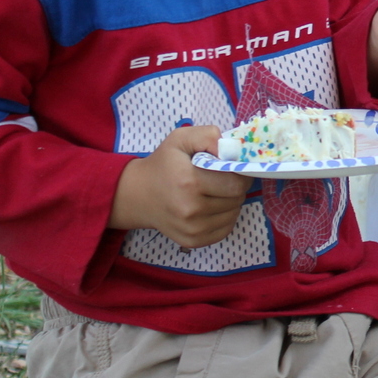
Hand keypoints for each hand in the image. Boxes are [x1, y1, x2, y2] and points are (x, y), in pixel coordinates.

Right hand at [109, 125, 251, 248]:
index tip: (233, 168)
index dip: (240, 173)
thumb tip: (231, 149)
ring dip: (231, 202)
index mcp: (189, 182)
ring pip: (233, 215)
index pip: (235, 183)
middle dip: (236, 187)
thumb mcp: (181, 138)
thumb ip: (208, 136)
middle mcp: (191, 209)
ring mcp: (191, 229)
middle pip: (236, 199)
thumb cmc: (163, 163)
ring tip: (216, 191)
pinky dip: (225, 217)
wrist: (137, 194)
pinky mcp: (192, 242)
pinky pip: (224, 230)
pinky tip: (212, 206)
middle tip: (225, 178)